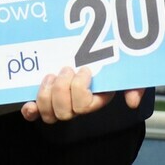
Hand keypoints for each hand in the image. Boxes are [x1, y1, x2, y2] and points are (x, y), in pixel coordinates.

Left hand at [18, 66, 144, 124]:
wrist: (97, 51)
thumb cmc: (114, 64)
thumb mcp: (129, 73)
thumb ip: (136, 86)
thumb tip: (132, 102)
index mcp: (95, 100)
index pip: (84, 105)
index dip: (79, 89)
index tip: (84, 69)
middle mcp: (77, 106)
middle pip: (64, 112)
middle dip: (61, 89)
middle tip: (66, 69)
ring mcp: (60, 103)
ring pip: (49, 114)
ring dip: (46, 94)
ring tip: (51, 75)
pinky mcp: (45, 98)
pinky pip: (36, 113)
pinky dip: (31, 111)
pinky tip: (28, 105)